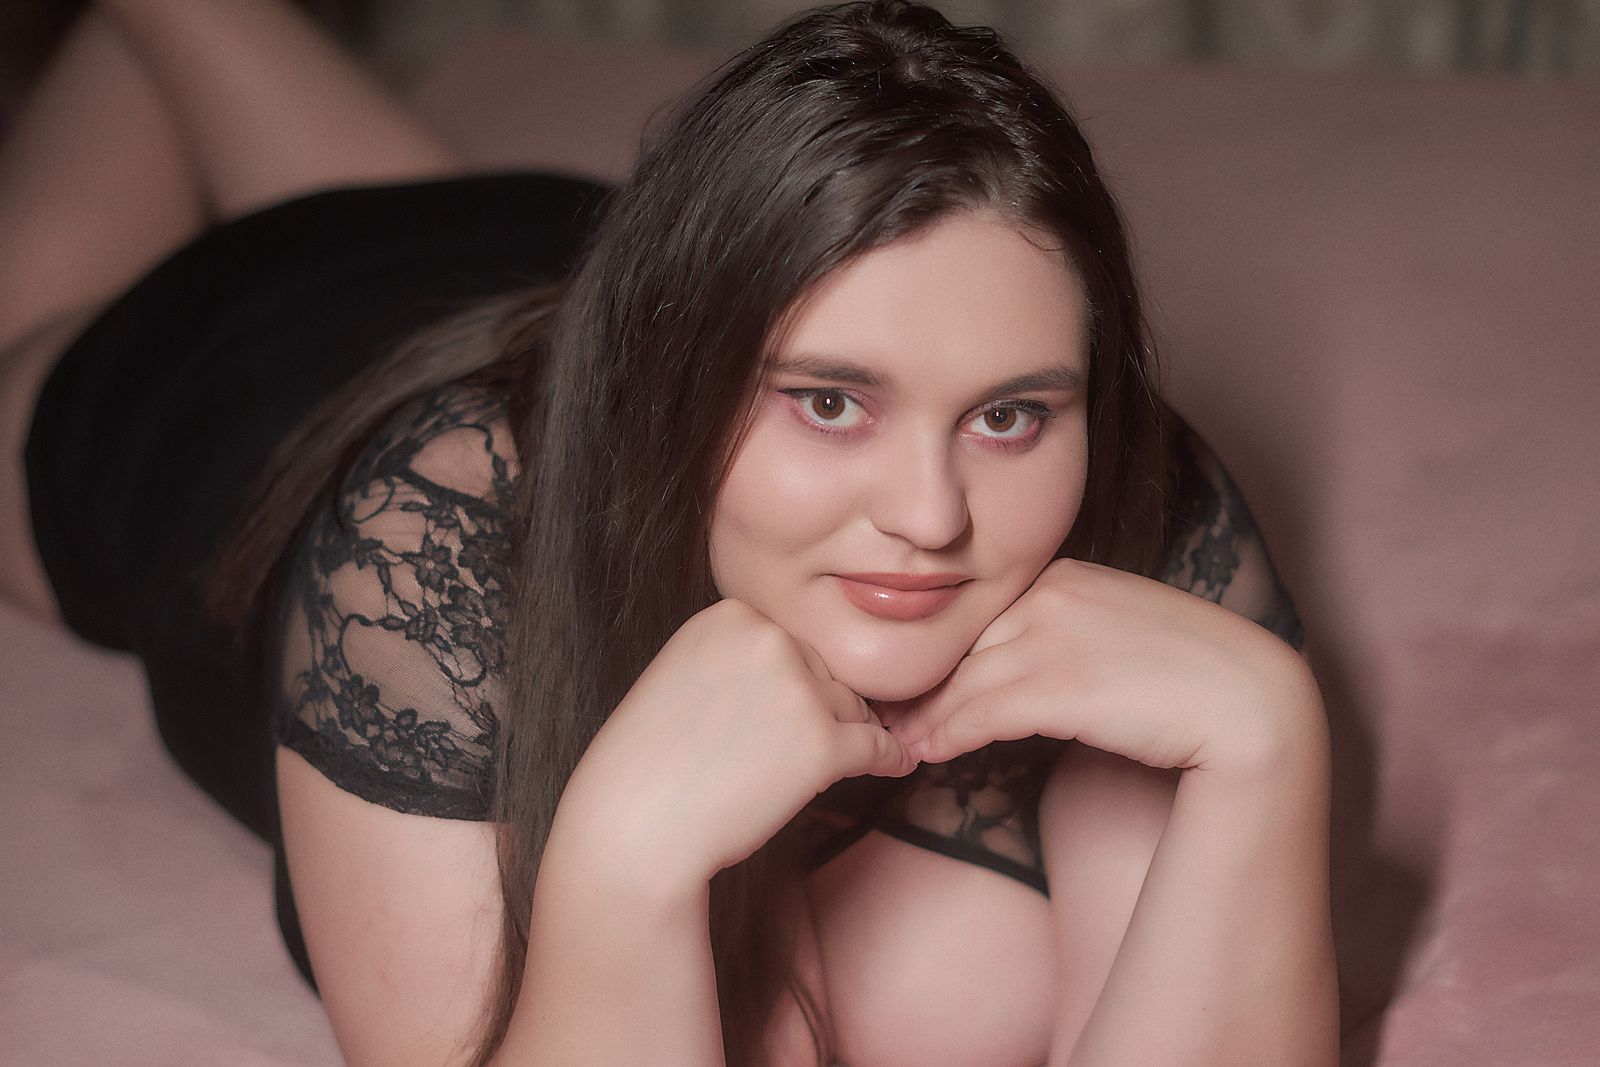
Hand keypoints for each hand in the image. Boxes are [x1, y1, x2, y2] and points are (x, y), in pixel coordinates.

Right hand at [551, 599, 917, 890]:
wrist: (634, 828)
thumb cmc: (652, 764)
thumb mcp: (686, 675)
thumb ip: (745, 659)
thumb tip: (816, 672)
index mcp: (733, 614)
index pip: (792, 646)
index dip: (783, 689)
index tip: (754, 722)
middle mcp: (769, 638)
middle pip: (825, 674)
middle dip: (811, 714)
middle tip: (761, 758)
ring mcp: (799, 689)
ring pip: (851, 710)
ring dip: (837, 740)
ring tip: (785, 775)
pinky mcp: (823, 742)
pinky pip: (878, 746)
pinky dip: (889, 759)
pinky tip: (896, 766)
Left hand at [885, 558, 1322, 775]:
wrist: (1251, 703)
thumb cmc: (1185, 678)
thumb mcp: (1115, 637)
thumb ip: (1062, 638)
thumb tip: (1008, 672)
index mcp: (1067, 574)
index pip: (981, 613)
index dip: (943, 653)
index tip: (911, 681)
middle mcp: (1054, 594)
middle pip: (963, 644)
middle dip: (921, 683)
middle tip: (881, 714)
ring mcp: (1056, 635)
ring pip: (964, 681)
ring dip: (926, 717)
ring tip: (898, 741)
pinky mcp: (1061, 683)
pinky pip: (982, 711)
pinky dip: (948, 734)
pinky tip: (930, 751)